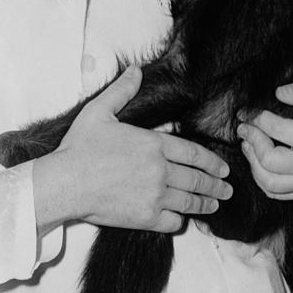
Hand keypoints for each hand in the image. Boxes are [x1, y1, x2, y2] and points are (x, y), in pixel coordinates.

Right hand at [33, 66, 231, 232]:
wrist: (66, 182)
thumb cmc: (79, 148)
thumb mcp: (99, 111)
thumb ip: (121, 91)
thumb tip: (135, 71)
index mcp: (154, 144)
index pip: (195, 153)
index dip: (213, 162)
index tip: (223, 168)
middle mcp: (160, 170)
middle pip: (197, 179)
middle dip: (216, 185)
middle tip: (227, 189)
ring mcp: (154, 195)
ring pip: (189, 201)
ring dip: (205, 203)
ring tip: (214, 204)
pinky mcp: (145, 217)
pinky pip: (172, 222)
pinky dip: (180, 220)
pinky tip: (182, 218)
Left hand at [236, 80, 292, 199]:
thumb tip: (279, 94)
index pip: (279, 130)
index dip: (259, 118)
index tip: (250, 112)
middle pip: (269, 161)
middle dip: (252, 141)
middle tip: (245, 127)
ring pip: (268, 181)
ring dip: (251, 160)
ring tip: (248, 143)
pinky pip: (274, 192)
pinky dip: (260, 176)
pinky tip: (258, 159)